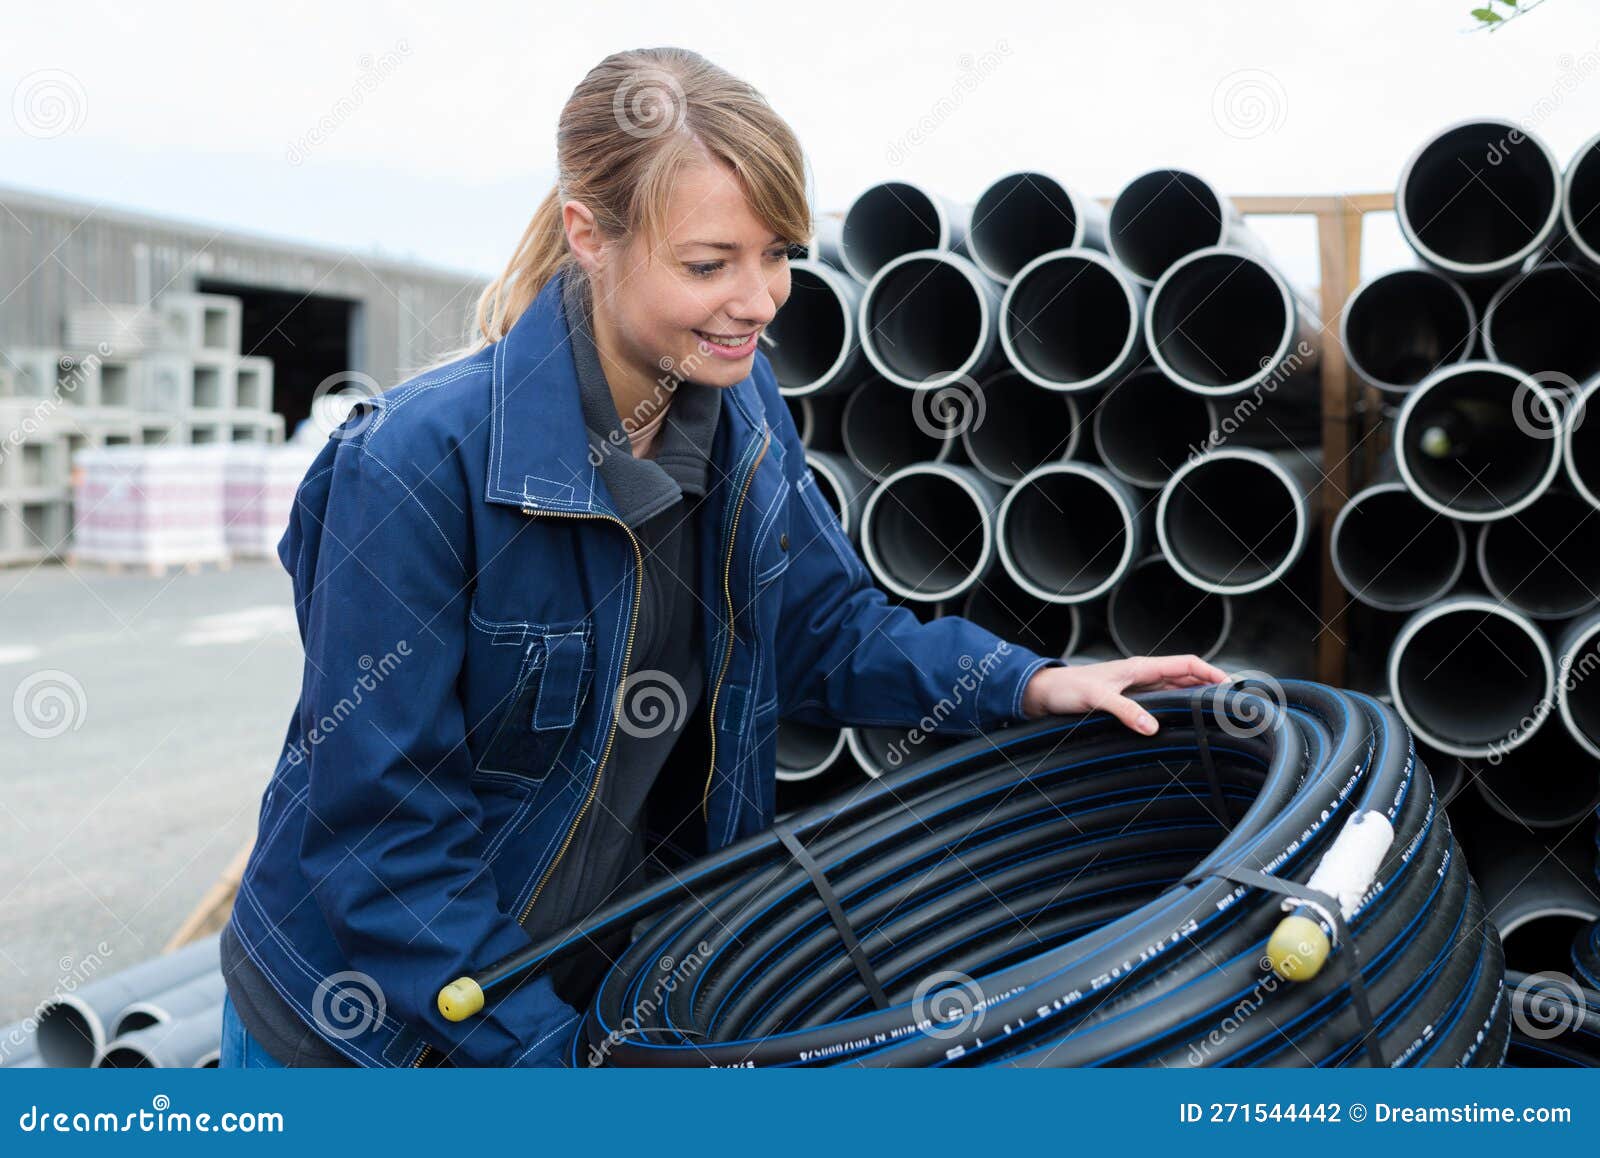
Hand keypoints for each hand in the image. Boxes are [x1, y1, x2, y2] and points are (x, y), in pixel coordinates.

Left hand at [1019, 655, 1230, 734]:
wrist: (1047, 693)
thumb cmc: (1068, 688)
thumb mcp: (1096, 698)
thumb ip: (1125, 711)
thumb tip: (1151, 727)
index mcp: (1140, 667)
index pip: (1186, 664)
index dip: (1211, 672)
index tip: (1231, 685)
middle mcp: (1143, 675)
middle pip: (1187, 678)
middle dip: (1211, 686)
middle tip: (1233, 704)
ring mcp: (1139, 688)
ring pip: (1177, 690)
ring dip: (1197, 698)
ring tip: (1218, 713)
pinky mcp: (1131, 700)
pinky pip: (1163, 701)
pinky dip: (1179, 708)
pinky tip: (1186, 720)